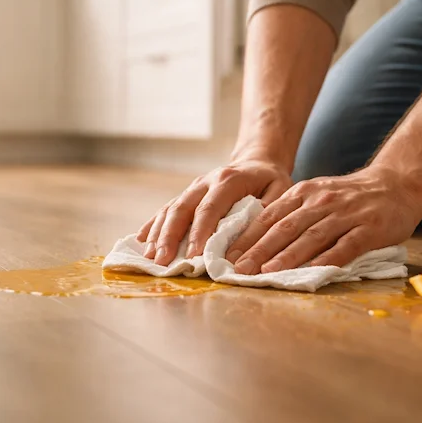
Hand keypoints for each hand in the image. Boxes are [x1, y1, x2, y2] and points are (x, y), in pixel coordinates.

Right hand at [138, 159, 292, 265]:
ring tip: (150, 257)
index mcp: (228, 180)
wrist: (257, 161)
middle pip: (182, 208)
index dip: (201, 231)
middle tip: (163, 261)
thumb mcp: (280, 190)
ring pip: (170, 209)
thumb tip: (254, 235)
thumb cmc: (270, 180)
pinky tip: (141, 240)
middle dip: (170, 236)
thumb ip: (268, 209)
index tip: (194, 255)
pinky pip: (166, 209)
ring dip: (158, 234)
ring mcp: (193, 187)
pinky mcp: (186, 195)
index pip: (210, 207)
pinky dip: (153, 224)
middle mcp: (205, 181)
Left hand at [226, 165, 421, 271]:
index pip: (269, 216)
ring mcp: (346, 214)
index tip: (228, 255)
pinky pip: (345, 246)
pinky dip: (327, 259)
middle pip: (285, 227)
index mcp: (304, 193)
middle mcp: (321, 201)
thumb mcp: (316, 194)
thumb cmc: (350, 196)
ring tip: (267, 272)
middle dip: (259, 249)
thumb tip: (257, 239)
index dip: (248, 236)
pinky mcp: (369, 229)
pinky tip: (312, 272)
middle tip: (239, 269)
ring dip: (287, 256)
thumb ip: (293, 212)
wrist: (397, 184)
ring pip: (311, 237)